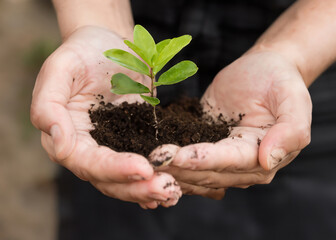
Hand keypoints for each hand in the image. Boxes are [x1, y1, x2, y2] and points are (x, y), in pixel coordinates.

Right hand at [30, 26, 180, 208]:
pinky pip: (142, 165)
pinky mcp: (133, 140)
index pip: (87, 162)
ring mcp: (112, 146)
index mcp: (66, 135)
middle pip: (108, 179)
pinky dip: (154, 179)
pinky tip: (173, 188)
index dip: (113, 169)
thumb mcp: (60, 69)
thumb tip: (57, 144)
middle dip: (136, 187)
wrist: (107, 44)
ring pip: (126, 179)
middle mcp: (88, 148)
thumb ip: (48, 105)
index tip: (142, 168)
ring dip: (148, 189)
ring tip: (173, 191)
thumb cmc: (81, 52)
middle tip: (166, 188)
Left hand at [149, 51, 311, 198]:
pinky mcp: (202, 144)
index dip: (205, 160)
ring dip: (169, 168)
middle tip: (152, 160)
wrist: (263, 69)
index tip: (179, 156)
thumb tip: (269, 159)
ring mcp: (219, 157)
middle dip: (179, 166)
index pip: (230, 162)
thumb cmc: (279, 80)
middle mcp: (240, 165)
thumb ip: (290, 130)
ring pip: (192, 171)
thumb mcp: (293, 99)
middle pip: (207, 172)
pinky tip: (147, 158)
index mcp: (262, 156)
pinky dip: (168, 160)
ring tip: (144, 161)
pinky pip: (184, 158)